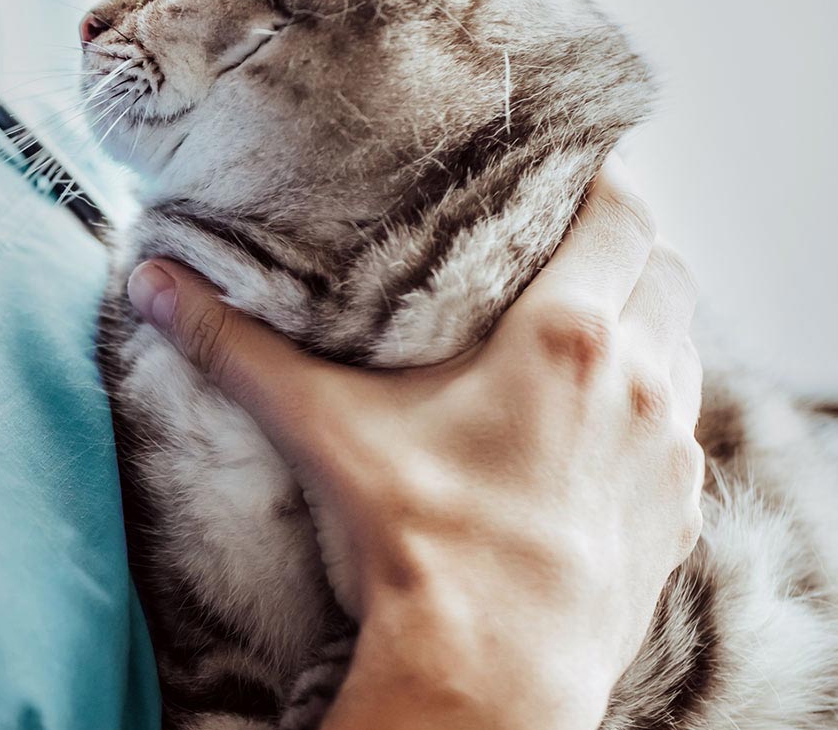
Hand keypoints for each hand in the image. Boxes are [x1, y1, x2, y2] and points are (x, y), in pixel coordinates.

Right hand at [126, 160, 702, 729]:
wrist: (490, 670)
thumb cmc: (416, 538)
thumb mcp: (321, 425)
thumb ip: (236, 346)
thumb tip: (152, 282)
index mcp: (567, 334)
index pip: (623, 212)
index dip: (603, 178)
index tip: (571, 166)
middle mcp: (641, 379)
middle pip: (666, 269)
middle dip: (626, 247)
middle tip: (567, 242)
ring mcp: (671, 452)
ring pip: (684, 348)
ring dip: (647, 326)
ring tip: (586, 327)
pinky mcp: (680, 516)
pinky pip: (684, 434)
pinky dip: (654, 410)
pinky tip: (601, 428)